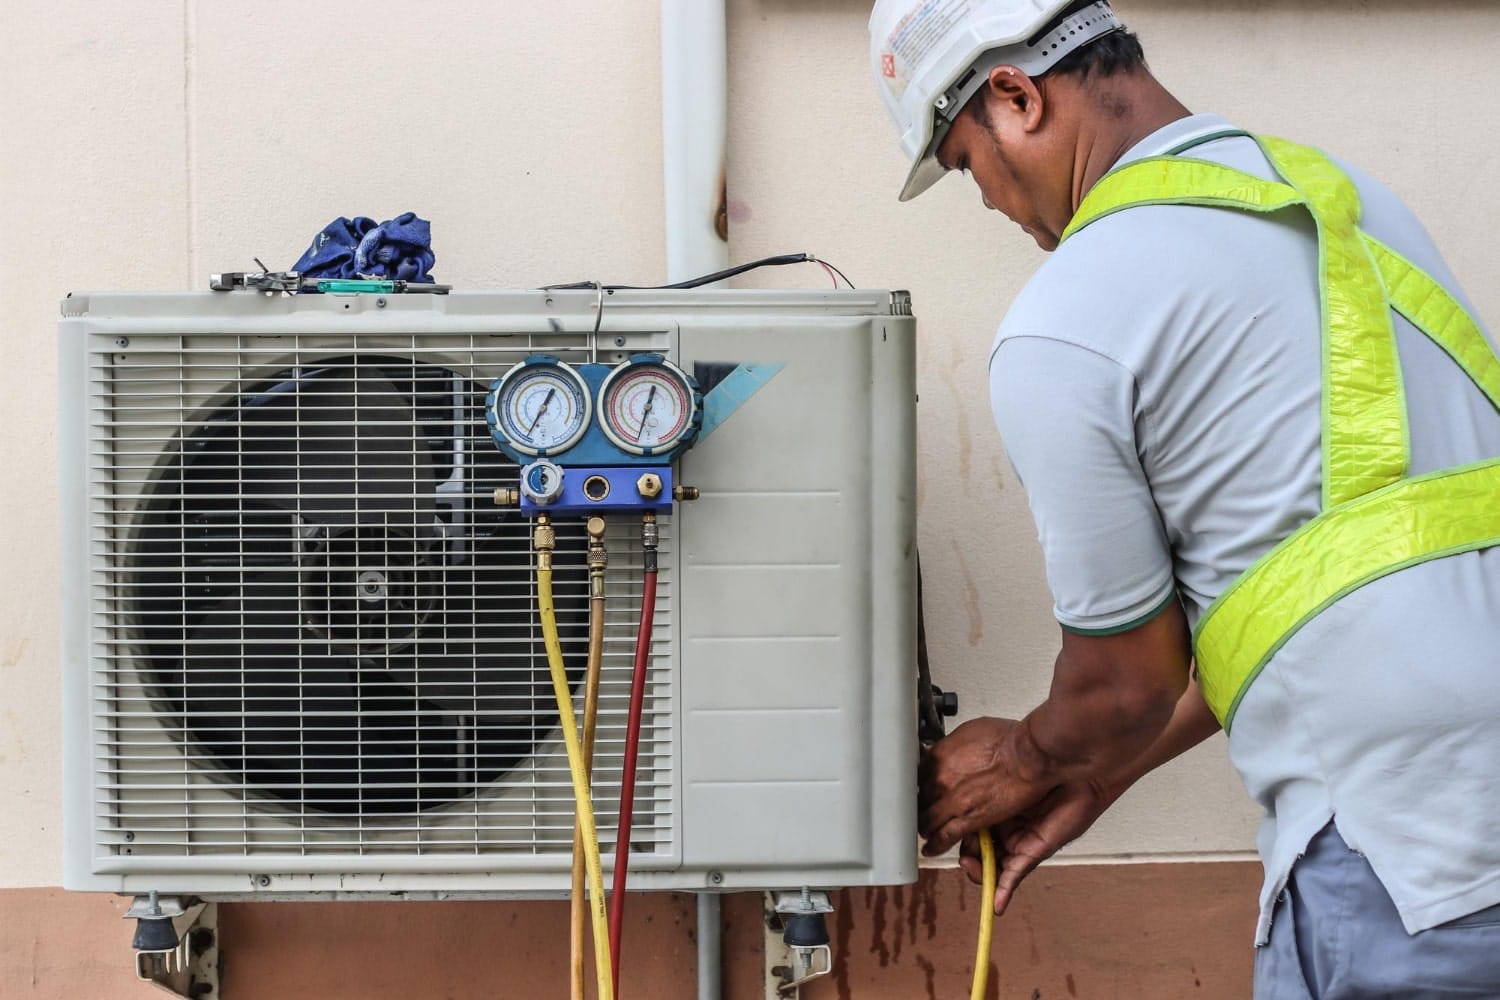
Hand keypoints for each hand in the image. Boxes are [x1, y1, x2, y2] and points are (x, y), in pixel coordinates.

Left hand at [918, 717, 1054, 857]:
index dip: (921, 783)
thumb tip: (951, 750)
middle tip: (922, 808)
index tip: (922, 786)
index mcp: (939, 756)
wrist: (1028, 756)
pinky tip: (931, 848)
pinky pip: (943, 837)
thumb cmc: (1008, 740)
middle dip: (921, 804)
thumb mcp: (971, 731)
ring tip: (925, 828)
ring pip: (927, 819)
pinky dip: (935, 845)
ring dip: (925, 824)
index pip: (917, 774)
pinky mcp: (968, 820)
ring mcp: (952, 801)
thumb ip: (954, 746)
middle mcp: (940, 779)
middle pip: (919, 797)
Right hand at [958, 777, 1119, 914]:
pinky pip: (1015, 876)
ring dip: (982, 876)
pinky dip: (1004, 892)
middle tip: (965, 860)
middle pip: (979, 853)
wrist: (1068, 769)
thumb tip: (950, 812)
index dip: (957, 841)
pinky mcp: (1033, 853)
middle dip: (969, 861)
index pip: (969, 833)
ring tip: (974, 870)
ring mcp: (1019, 842)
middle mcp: (1005, 828)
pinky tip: (996, 904)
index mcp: (994, 811)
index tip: (945, 842)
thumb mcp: (996, 785)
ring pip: (994, 868)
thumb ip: (975, 802)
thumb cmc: (1036, 766)